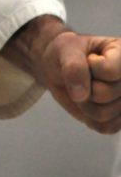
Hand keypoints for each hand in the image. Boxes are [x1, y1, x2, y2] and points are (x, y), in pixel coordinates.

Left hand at [2, 16, 120, 133]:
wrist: (60, 68)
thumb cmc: (67, 53)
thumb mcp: (66, 49)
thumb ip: (74, 67)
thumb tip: (81, 95)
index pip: (110, 71)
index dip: (90, 68)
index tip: (87, 58)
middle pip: (106, 94)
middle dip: (83, 88)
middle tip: (81, 77)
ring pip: (104, 114)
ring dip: (84, 104)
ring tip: (83, 88)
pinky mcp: (120, 118)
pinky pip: (105, 127)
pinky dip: (89, 118)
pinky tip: (88, 103)